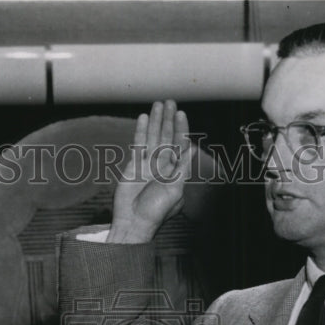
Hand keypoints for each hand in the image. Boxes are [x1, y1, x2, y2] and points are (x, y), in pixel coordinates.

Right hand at [109, 100, 191, 243]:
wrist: (133, 222)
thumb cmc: (156, 212)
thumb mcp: (174, 191)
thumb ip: (181, 170)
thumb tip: (191, 150)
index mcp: (175, 172)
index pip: (180, 145)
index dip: (181, 129)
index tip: (181, 113)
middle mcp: (163, 166)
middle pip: (167, 137)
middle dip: (168, 120)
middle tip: (169, 102)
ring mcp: (148, 164)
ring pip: (153, 137)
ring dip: (156, 121)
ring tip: (158, 104)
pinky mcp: (134, 165)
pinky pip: (138, 144)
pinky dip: (141, 131)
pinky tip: (144, 118)